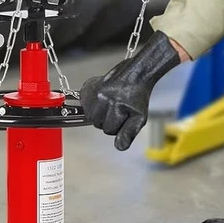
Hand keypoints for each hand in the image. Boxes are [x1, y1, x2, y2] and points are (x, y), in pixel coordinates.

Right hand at [79, 31, 181, 150]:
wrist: (133, 75)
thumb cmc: (137, 97)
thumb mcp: (139, 117)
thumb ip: (129, 133)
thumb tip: (119, 146)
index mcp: (115, 106)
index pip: (109, 130)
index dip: (117, 125)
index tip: (123, 115)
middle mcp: (101, 98)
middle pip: (97, 123)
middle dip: (107, 119)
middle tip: (117, 108)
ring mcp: (92, 91)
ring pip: (89, 116)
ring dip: (98, 113)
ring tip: (110, 103)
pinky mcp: (87, 87)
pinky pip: (84, 104)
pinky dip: (91, 104)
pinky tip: (102, 98)